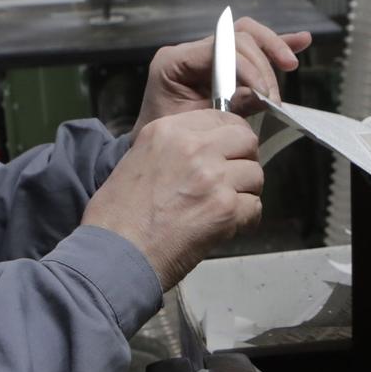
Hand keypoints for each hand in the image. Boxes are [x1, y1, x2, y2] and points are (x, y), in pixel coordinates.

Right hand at [83, 109, 263, 290]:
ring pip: (255, 174)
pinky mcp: (225, 209)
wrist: (115, 254)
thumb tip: (206, 151)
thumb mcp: (138, 160)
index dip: (230, 137)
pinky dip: (245, 220)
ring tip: (224, 208)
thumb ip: (174, 149)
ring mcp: (212, 177)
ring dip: (245, 192)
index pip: (220, 117)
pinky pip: (255, 207)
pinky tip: (226, 227)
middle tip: (232, 180)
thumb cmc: (118, 218)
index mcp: (168, 131)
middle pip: (246, 140)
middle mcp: (193, 148)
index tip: (229, 151)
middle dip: (244, 160)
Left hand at [132, 16, 310, 133]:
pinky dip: (275, 46)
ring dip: (273, 48)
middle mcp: (190, 52)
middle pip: (237, 38)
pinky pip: (251, 50)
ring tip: (290, 64)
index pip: (221, 49)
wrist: (158, 152)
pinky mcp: (222, 66)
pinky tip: (300, 40)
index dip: (247, 69)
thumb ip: (226, 109)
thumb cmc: (169, 141)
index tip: (263, 95)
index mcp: (175, 61)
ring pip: (247, 37)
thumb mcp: (196, 126)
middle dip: (261, 66)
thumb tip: (259, 97)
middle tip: (273, 98)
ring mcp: (206, 56)